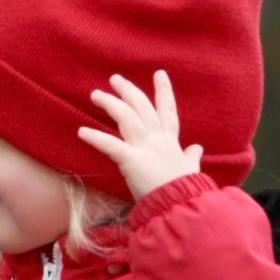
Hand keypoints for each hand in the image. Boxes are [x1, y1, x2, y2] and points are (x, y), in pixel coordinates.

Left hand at [77, 70, 203, 202]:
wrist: (181, 206)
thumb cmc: (186, 191)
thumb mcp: (191, 170)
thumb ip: (191, 157)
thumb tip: (197, 148)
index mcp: (171, 142)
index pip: (167, 111)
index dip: (163, 91)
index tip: (159, 74)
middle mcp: (158, 140)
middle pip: (142, 107)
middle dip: (128, 90)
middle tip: (114, 78)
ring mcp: (145, 149)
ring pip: (127, 117)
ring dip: (111, 104)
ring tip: (95, 95)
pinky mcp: (132, 161)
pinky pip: (111, 145)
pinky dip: (96, 137)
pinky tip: (81, 131)